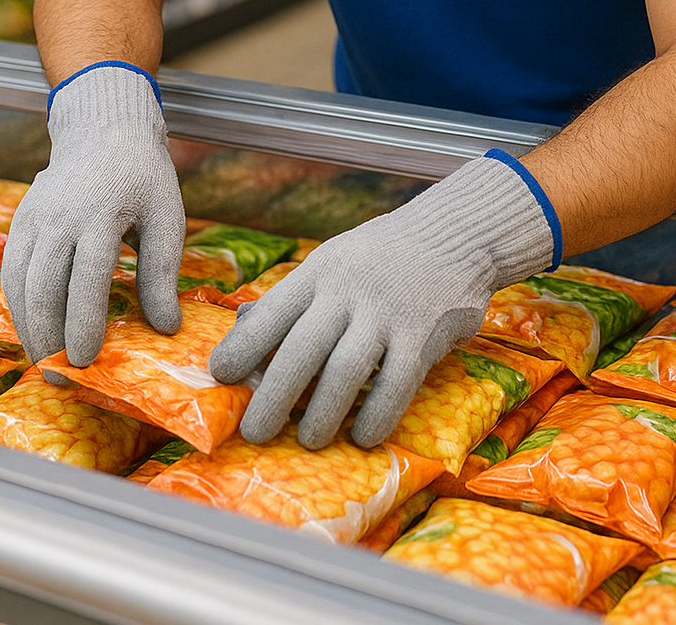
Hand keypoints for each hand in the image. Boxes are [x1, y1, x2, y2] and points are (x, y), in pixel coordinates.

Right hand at [2, 62, 184, 374]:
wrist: (105, 131)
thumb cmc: (143, 177)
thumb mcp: (167, 216)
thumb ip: (163, 272)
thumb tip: (166, 328)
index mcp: (102, 212)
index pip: (87, 277)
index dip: (83, 323)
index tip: (87, 360)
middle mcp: (60, 216)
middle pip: (45, 286)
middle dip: (49, 337)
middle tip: (62, 376)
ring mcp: (34, 217)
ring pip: (20, 283)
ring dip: (28, 329)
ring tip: (45, 363)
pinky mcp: (21, 221)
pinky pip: (11, 271)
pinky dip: (18, 307)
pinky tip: (33, 332)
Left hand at [209, 151, 559, 448]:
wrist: (454, 235)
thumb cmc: (381, 257)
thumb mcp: (332, 262)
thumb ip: (293, 298)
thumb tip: (241, 331)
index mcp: (320, 271)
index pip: (271, 312)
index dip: (242, 347)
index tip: (220, 376)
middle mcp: (348, 291)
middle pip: (302, 350)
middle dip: (273, 397)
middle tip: (255, 431)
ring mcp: (387, 313)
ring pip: (345, 372)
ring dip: (322, 414)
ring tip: (308, 439)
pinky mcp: (423, 335)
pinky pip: (395, 385)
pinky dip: (375, 416)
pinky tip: (363, 435)